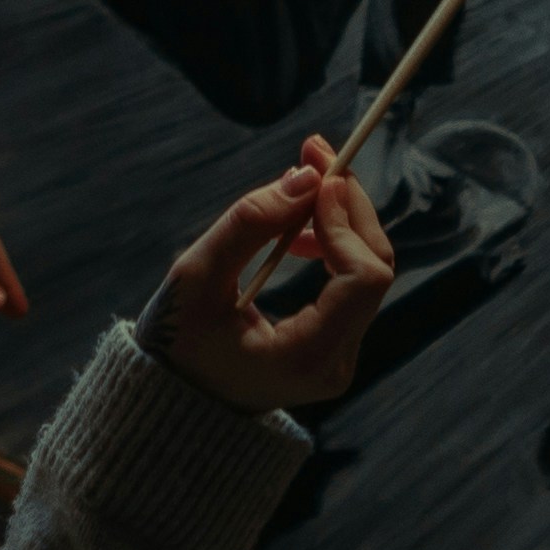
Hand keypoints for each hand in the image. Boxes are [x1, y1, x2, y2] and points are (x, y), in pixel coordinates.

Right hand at [133, 137, 395, 417]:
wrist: (175, 398)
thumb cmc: (176, 341)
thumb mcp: (196, 277)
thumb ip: (248, 224)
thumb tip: (305, 176)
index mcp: (307, 357)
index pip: (361, 277)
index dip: (345, 219)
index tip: (314, 176)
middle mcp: (336, 363)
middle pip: (375, 267)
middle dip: (348, 203)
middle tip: (314, 151)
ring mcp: (340, 356)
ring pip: (368, 271)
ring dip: (340, 219)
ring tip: (298, 186)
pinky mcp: (335, 345)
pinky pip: (351, 284)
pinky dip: (334, 244)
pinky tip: (300, 230)